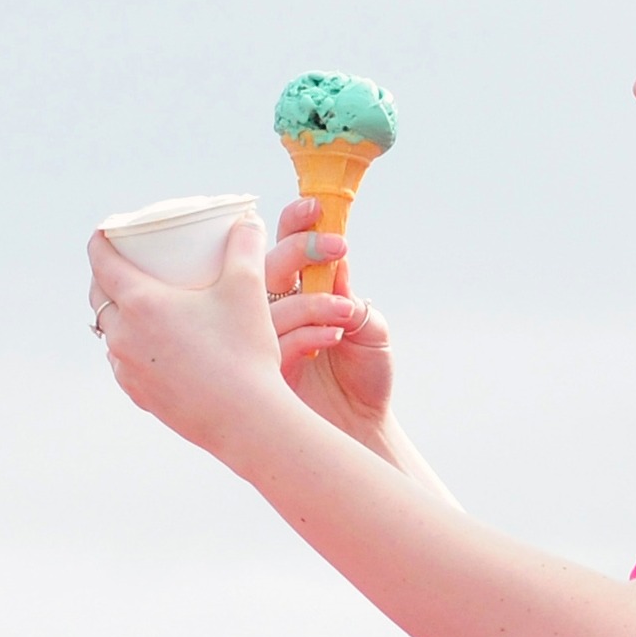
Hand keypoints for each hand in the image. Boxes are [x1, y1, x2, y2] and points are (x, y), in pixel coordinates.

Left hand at [86, 218, 300, 457]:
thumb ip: (245, 246)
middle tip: (125, 264)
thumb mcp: (247, 287)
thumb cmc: (244, 351)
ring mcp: (128, 369)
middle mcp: (123, 335)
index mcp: (140, 303)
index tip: (106, 231)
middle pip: (98, 297)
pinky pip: (122, 364)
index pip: (101, 262)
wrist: (246, 419)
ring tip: (135, 306)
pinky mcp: (139, 395)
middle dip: (105, 276)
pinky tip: (146, 347)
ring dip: (116, 315)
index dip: (100, 240)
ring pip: (109, 333)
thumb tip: (248, 219)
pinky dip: (128, 348)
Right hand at [265, 199, 396, 452]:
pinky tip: (333, 338)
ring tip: (346, 312)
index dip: (296, 224)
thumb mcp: (371, 329)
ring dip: (312, 300)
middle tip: (334, 248)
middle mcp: (277, 313)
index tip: (315, 206)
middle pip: (267, 267)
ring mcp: (265, 341)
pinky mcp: (264, 371)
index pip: (287, 248)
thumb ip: (352, 296)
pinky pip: (273, 341)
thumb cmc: (365, 378)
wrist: (363, 429)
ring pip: (270, 304)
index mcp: (300, 295)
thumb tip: (335, 263)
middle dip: (297, 249)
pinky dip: (307, 332)